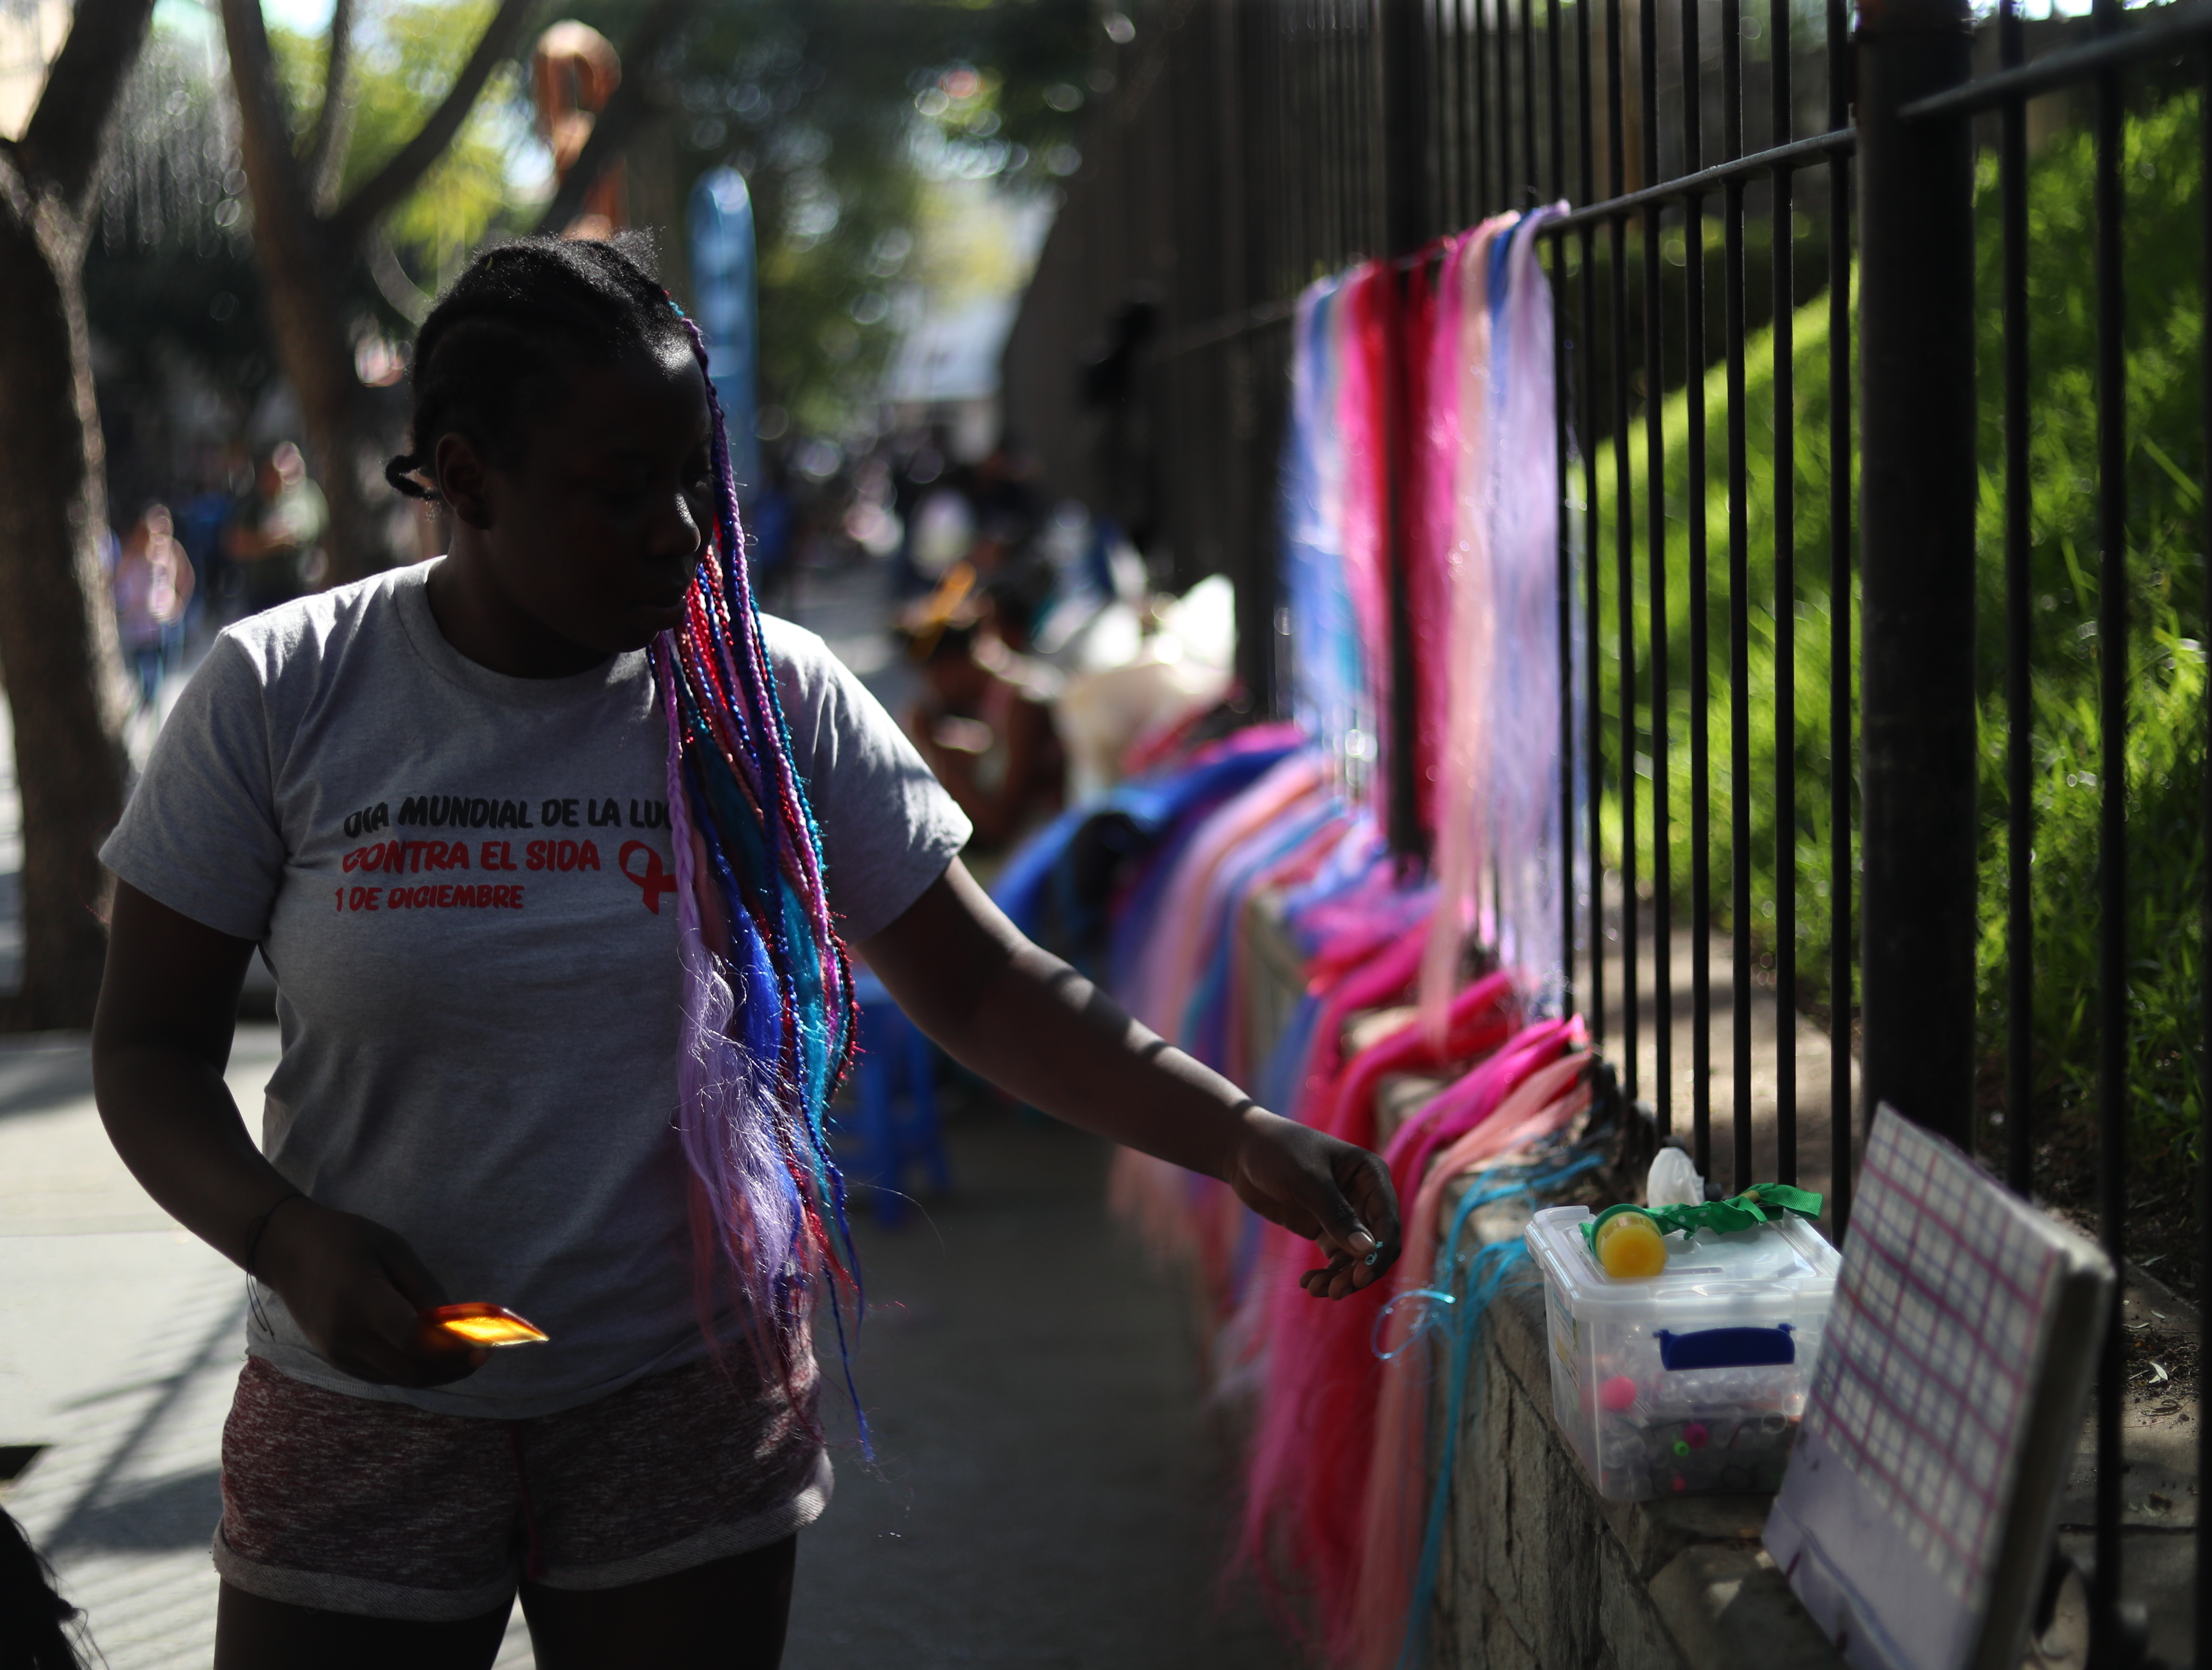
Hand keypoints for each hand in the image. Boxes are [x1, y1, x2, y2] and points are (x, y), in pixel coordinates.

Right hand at [253, 1200, 488, 1386]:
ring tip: (459, 1357)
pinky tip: (427, 1355)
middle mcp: (347, 1336)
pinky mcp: (334, 1359)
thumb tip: (456, 1323)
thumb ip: (424, 1288)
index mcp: (362, 1301)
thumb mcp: (392, 1249)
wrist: (286, 1250)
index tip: (482, 1349)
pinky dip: (408, 1370)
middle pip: (410, 1371)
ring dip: (432, 1374)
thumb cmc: (344, 1239)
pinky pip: (380, 1375)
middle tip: (479, 1357)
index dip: (451, 1350)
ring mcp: (337, 1352)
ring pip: (397, 1379)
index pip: (413, 1341)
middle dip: (450, 1370)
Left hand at [1222, 1109, 1402, 1299]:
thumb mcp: (1306, 1180)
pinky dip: (1328, 1274)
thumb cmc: (1277, 1152)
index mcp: (1370, 1175)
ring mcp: (1345, 1215)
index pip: (1388, 1221)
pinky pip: (1336, 1259)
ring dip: (1341, 1277)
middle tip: (1336, 1292)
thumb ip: (1336, 1214)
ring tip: (1315, 1289)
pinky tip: (1308, 1283)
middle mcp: (1364, 1196)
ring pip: (1356, 1258)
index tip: (1360, 1277)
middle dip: (1360, 1271)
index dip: (1379, 1252)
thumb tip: (1367, 1251)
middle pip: (1376, 1245)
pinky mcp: (1324, 1228)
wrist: (1242, 1149)